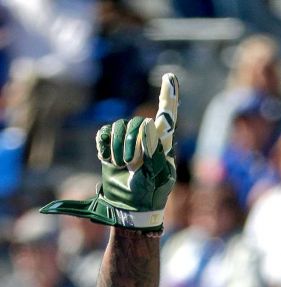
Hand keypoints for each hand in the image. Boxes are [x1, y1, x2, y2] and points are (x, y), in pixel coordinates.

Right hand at [40, 73, 178, 231]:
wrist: (130, 207)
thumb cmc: (149, 194)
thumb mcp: (156, 176)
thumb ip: (154, 151)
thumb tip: (148, 124)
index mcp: (164, 144)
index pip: (168, 116)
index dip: (169, 96)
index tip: (170, 77)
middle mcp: (146, 138)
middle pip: (137, 123)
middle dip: (133, 145)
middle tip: (134, 166)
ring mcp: (127, 140)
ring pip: (119, 127)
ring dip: (119, 150)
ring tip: (125, 167)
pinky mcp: (110, 144)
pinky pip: (103, 134)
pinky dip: (105, 149)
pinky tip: (111, 161)